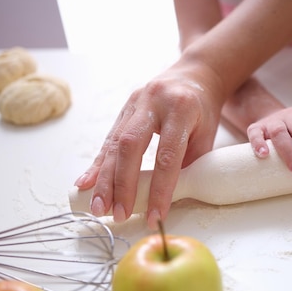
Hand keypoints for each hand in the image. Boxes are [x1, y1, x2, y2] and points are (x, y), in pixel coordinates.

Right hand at [75, 70, 222, 228]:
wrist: (194, 75)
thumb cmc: (203, 110)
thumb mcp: (206, 134)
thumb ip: (188, 163)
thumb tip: (168, 198)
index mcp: (181, 109)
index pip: (168, 155)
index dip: (160, 189)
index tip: (156, 216)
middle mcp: (153, 102)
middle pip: (131, 147)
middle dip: (122, 185)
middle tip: (118, 214)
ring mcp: (135, 103)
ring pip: (114, 143)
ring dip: (104, 179)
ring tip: (99, 207)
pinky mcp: (124, 108)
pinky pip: (108, 139)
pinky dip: (98, 164)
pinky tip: (85, 183)